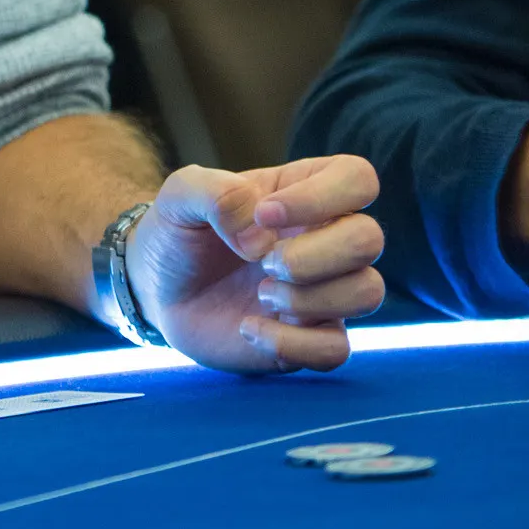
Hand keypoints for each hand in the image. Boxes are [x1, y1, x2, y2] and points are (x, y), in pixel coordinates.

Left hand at [125, 154, 383, 372]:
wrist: (157, 288)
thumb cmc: (178, 231)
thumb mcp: (180, 195)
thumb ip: (215, 193)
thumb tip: (260, 235)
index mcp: (303, 191)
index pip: (357, 178)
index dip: (321, 197)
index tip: (265, 214)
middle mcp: (326, 238)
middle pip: (370, 238)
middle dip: (312, 255)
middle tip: (261, 261)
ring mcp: (324, 291)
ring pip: (367, 292)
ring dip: (307, 298)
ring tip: (259, 294)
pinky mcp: (311, 338)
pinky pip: (338, 350)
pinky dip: (291, 344)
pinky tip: (250, 328)